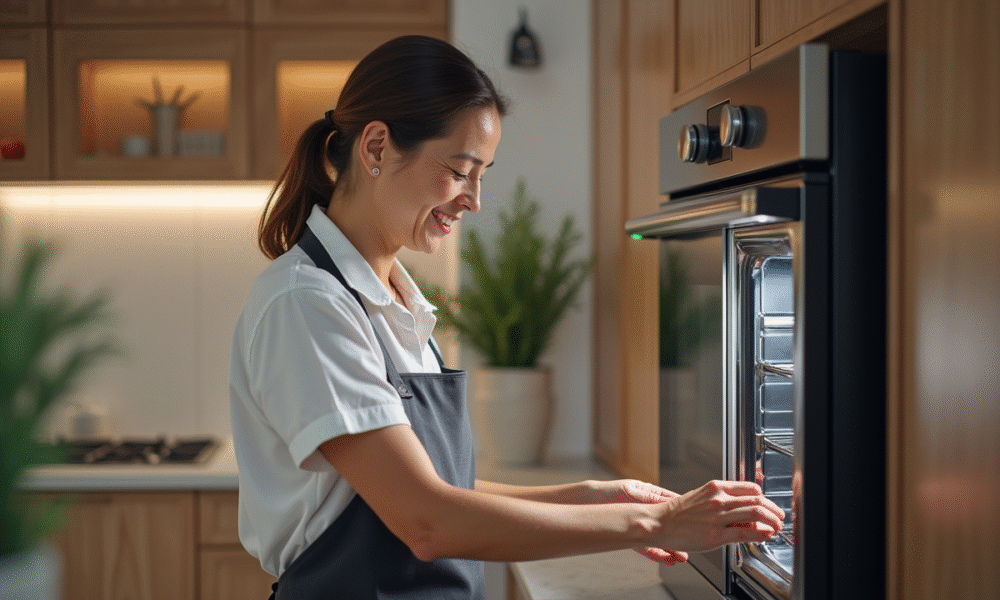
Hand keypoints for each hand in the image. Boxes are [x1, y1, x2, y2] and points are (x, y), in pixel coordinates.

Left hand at [578, 480, 689, 565]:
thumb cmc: (603, 492)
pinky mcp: (629, 537)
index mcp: (647, 494)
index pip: (671, 503)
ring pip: (658, 538)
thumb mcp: (630, 490)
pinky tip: (666, 558)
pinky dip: (657, 553)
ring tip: (682, 556)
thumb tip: (669, 502)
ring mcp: (637, 525)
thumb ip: (649, 498)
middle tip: (693, 543)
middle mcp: (644, 511)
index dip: (685, 511)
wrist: (581, 504)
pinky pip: (646, 547)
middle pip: (667, 524)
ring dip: (670, 547)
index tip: (698, 518)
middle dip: (680, 534)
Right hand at [655, 480, 784, 552]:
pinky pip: (746, 533)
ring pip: (756, 514)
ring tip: (776, 527)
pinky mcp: (716, 535)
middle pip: (758, 501)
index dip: (765, 497)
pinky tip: (765, 536)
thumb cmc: (679, 513)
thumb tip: (743, 508)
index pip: (751, 488)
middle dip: (774, 510)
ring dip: (772, 522)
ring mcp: (718, 517)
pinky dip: (761, 534)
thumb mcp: (702, 497)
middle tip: (779, 517)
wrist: (660, 523)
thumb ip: (722, 500)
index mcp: (716, 487)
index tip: (770, 505)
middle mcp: (718, 499)